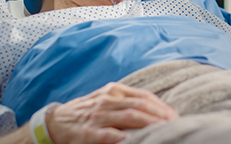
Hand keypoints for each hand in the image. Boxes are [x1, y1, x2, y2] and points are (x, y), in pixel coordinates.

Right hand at [46, 82, 178, 143]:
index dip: (162, 106)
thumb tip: (156, 111)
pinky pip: (110, 134)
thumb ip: (127, 102)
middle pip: (141, 105)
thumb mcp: (106, 100)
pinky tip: (134, 139)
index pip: (144, 96)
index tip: (175, 116)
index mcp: (114, 91)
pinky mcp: (89, 132)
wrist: (54, 122)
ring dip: (150, 124)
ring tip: (164, 130)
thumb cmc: (86, 112)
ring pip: (130, 117)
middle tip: (176, 125)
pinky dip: (124, 136)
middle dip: (161, 116)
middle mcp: (108, 100)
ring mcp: (98, 116)